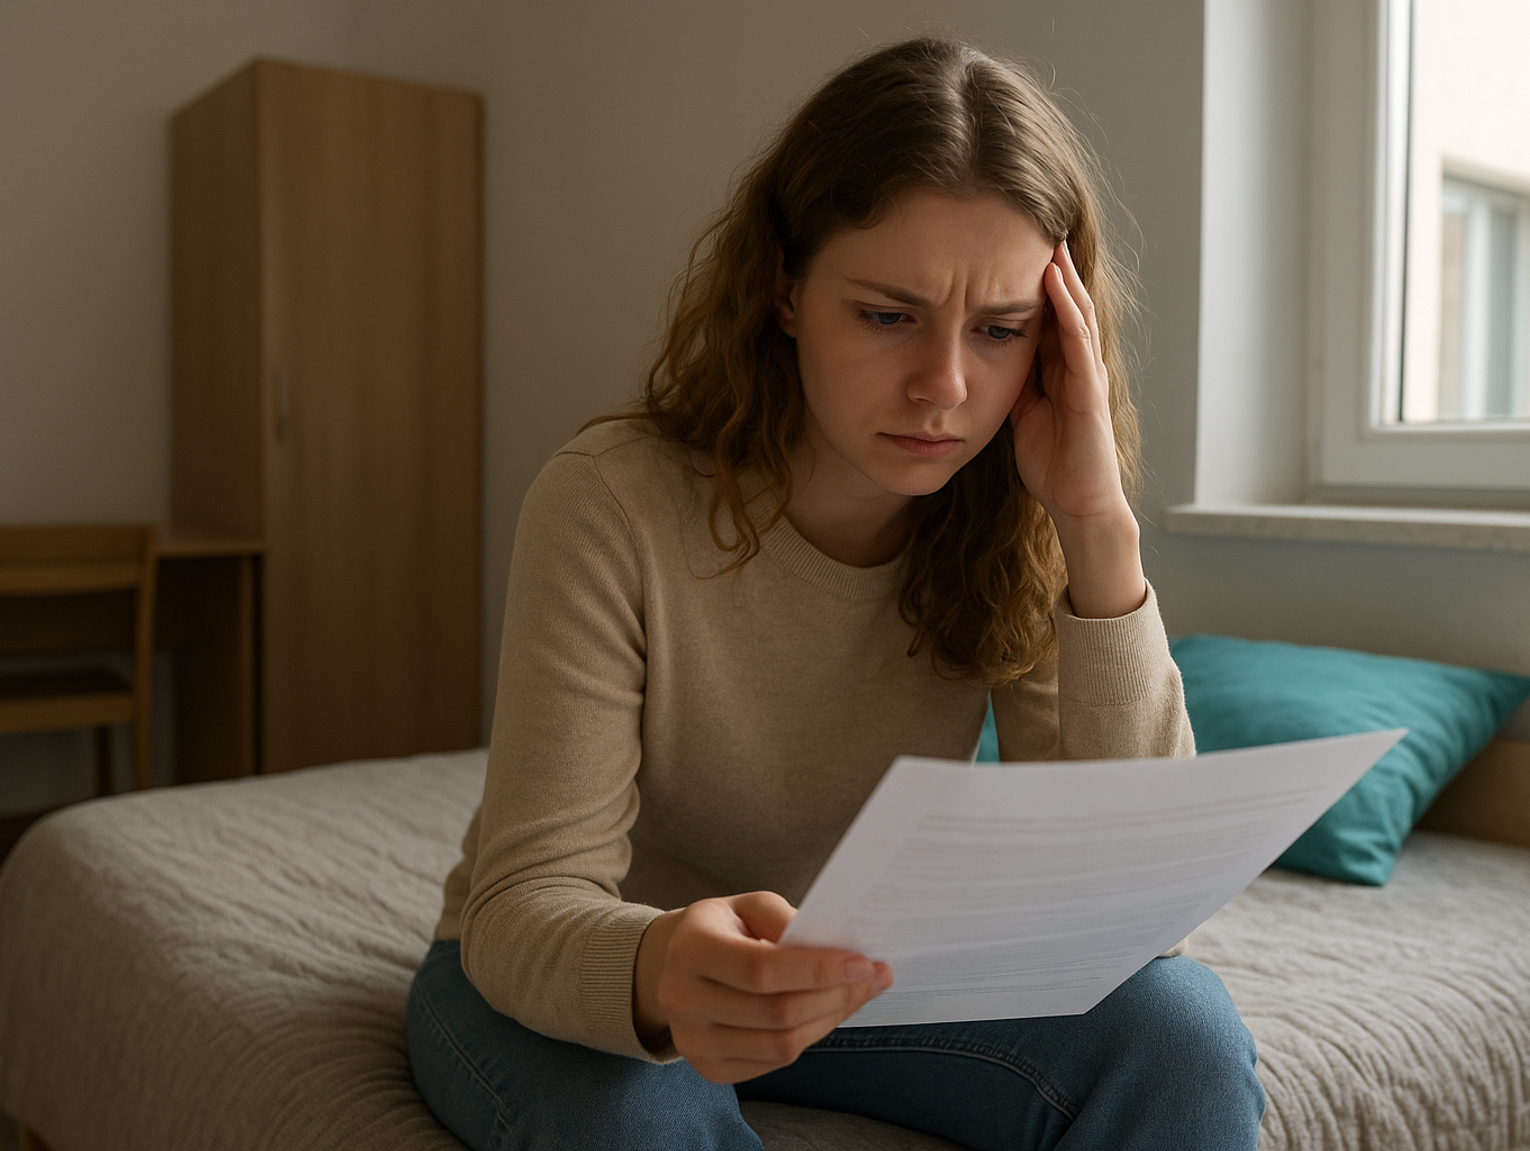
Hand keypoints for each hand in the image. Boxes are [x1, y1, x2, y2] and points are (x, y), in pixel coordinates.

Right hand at [633, 891, 892, 1082]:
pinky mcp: (708, 1068)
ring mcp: (692, 1041)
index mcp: (690, 948)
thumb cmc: (724, 928)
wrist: (675, 965)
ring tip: (858, 993)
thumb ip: (785, 918)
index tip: (862, 962)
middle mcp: (682, 999)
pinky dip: (810, 1038)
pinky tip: (826, 1012)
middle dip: (836, 996)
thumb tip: (835, 948)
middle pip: (776, 1012)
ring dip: (830, 1019)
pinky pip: (774, 1062)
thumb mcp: (747, 905)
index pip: (761, 969)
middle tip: (874, 976)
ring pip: (780, 1044)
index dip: (817, 970)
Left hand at [1010, 241, 1145, 618]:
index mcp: (1059, 368)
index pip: (1047, 314)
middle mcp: (1078, 364)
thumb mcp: (1019, 410)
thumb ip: (1010, 381)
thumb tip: (981, 356)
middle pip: (1065, 304)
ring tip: (1049, 239)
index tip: (1011, 248)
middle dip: (1053, 267)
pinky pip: (1078, 342)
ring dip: (1063, 276)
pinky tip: (1055, 283)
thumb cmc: (1052, 460)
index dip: (1032, 282)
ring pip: (1076, 313)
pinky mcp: (1090, 391)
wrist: (1077, 502)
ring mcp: (1087, 374)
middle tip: (1036, 224)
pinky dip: (1067, 310)